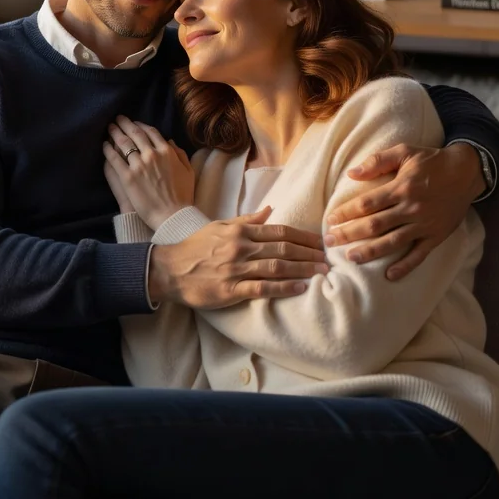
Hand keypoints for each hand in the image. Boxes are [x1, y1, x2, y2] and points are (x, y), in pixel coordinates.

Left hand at [103, 116, 194, 229]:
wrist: (172, 215)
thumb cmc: (183, 195)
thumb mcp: (188, 171)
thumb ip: (180, 154)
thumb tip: (170, 141)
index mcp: (167, 152)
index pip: (151, 132)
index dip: (141, 125)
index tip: (134, 123)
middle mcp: (152, 154)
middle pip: (135, 134)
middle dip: (125, 124)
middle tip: (117, 119)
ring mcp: (139, 165)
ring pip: (124, 144)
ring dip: (115, 133)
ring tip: (110, 128)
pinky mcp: (127, 177)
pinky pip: (115, 159)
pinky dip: (108, 150)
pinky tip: (104, 145)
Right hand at [148, 207, 328, 307]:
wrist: (170, 269)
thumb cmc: (196, 247)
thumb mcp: (220, 226)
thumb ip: (247, 219)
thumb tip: (270, 209)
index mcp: (240, 231)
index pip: (279, 230)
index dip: (303, 236)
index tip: (320, 241)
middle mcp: (241, 247)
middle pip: (283, 248)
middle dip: (309, 253)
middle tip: (329, 258)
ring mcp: (237, 268)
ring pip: (277, 266)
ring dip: (303, 269)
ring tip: (322, 272)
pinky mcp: (231, 289)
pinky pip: (263, 288)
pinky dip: (283, 287)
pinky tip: (300, 288)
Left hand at [323, 143, 483, 281]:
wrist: (466, 172)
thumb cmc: (430, 160)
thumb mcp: (404, 152)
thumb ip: (377, 161)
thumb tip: (351, 174)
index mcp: (400, 187)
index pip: (366, 204)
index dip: (345, 213)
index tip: (330, 220)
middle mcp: (411, 208)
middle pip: (374, 225)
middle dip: (349, 234)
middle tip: (329, 242)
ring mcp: (424, 225)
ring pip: (392, 242)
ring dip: (370, 252)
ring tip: (350, 258)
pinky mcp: (436, 236)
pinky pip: (419, 255)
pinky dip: (405, 267)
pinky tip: (389, 275)